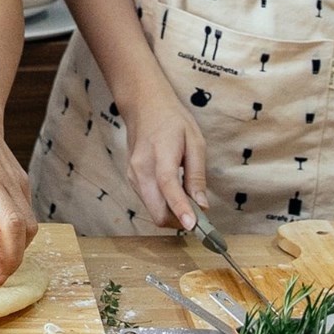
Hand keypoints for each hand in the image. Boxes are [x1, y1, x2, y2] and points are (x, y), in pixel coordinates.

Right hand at [121, 89, 207, 229]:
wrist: (143, 107)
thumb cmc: (172, 121)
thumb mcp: (195, 142)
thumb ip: (197, 175)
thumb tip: (202, 205)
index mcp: (160, 154)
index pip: (169, 186)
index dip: (181, 209)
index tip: (193, 226)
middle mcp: (141, 169)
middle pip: (157, 211)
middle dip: (179, 220)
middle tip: (199, 216)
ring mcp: (133, 176)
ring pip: (153, 211)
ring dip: (172, 214)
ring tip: (188, 200)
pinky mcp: (131, 180)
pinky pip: (149, 203)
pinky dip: (164, 206)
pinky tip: (175, 194)